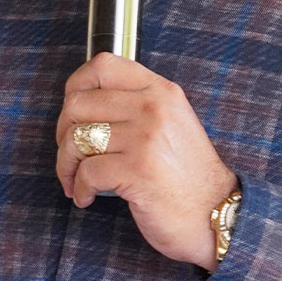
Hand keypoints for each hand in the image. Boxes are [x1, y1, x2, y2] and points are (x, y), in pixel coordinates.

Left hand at [57, 53, 236, 270]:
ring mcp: (146, 138)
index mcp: (161, 91)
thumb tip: (81, 103)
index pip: (103, 65)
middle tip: (70, 155)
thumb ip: (136, 106)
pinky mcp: (138, 170)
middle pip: (78, 103)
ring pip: (77, 138)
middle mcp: (154, 107)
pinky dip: (79, 188)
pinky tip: (87, 197)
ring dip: (66, 165)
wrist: (218, 214)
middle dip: (63, 133)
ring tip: (74, 181)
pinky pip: (86, 171)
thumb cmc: (187, 176)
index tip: (73, 114)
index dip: (75, 86)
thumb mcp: (170, 125)